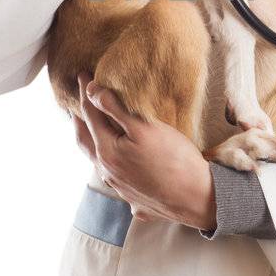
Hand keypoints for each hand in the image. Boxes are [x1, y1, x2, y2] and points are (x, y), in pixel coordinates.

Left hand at [74, 71, 216, 230]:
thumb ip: (115, 109)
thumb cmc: (175, 160)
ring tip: (93, 129)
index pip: (89, 115)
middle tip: (78, 103)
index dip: (85, 93)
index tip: (83, 76)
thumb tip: (92, 91)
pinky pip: (116, 179)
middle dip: (79, 120)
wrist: (198, 199)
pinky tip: (120, 163)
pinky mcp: (135, 199)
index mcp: (106, 152)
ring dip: (93, 142)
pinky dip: (111, 164)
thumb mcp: (145, 128)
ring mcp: (120, 188)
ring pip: (98, 161)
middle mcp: (108, 172)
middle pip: (85, 141)